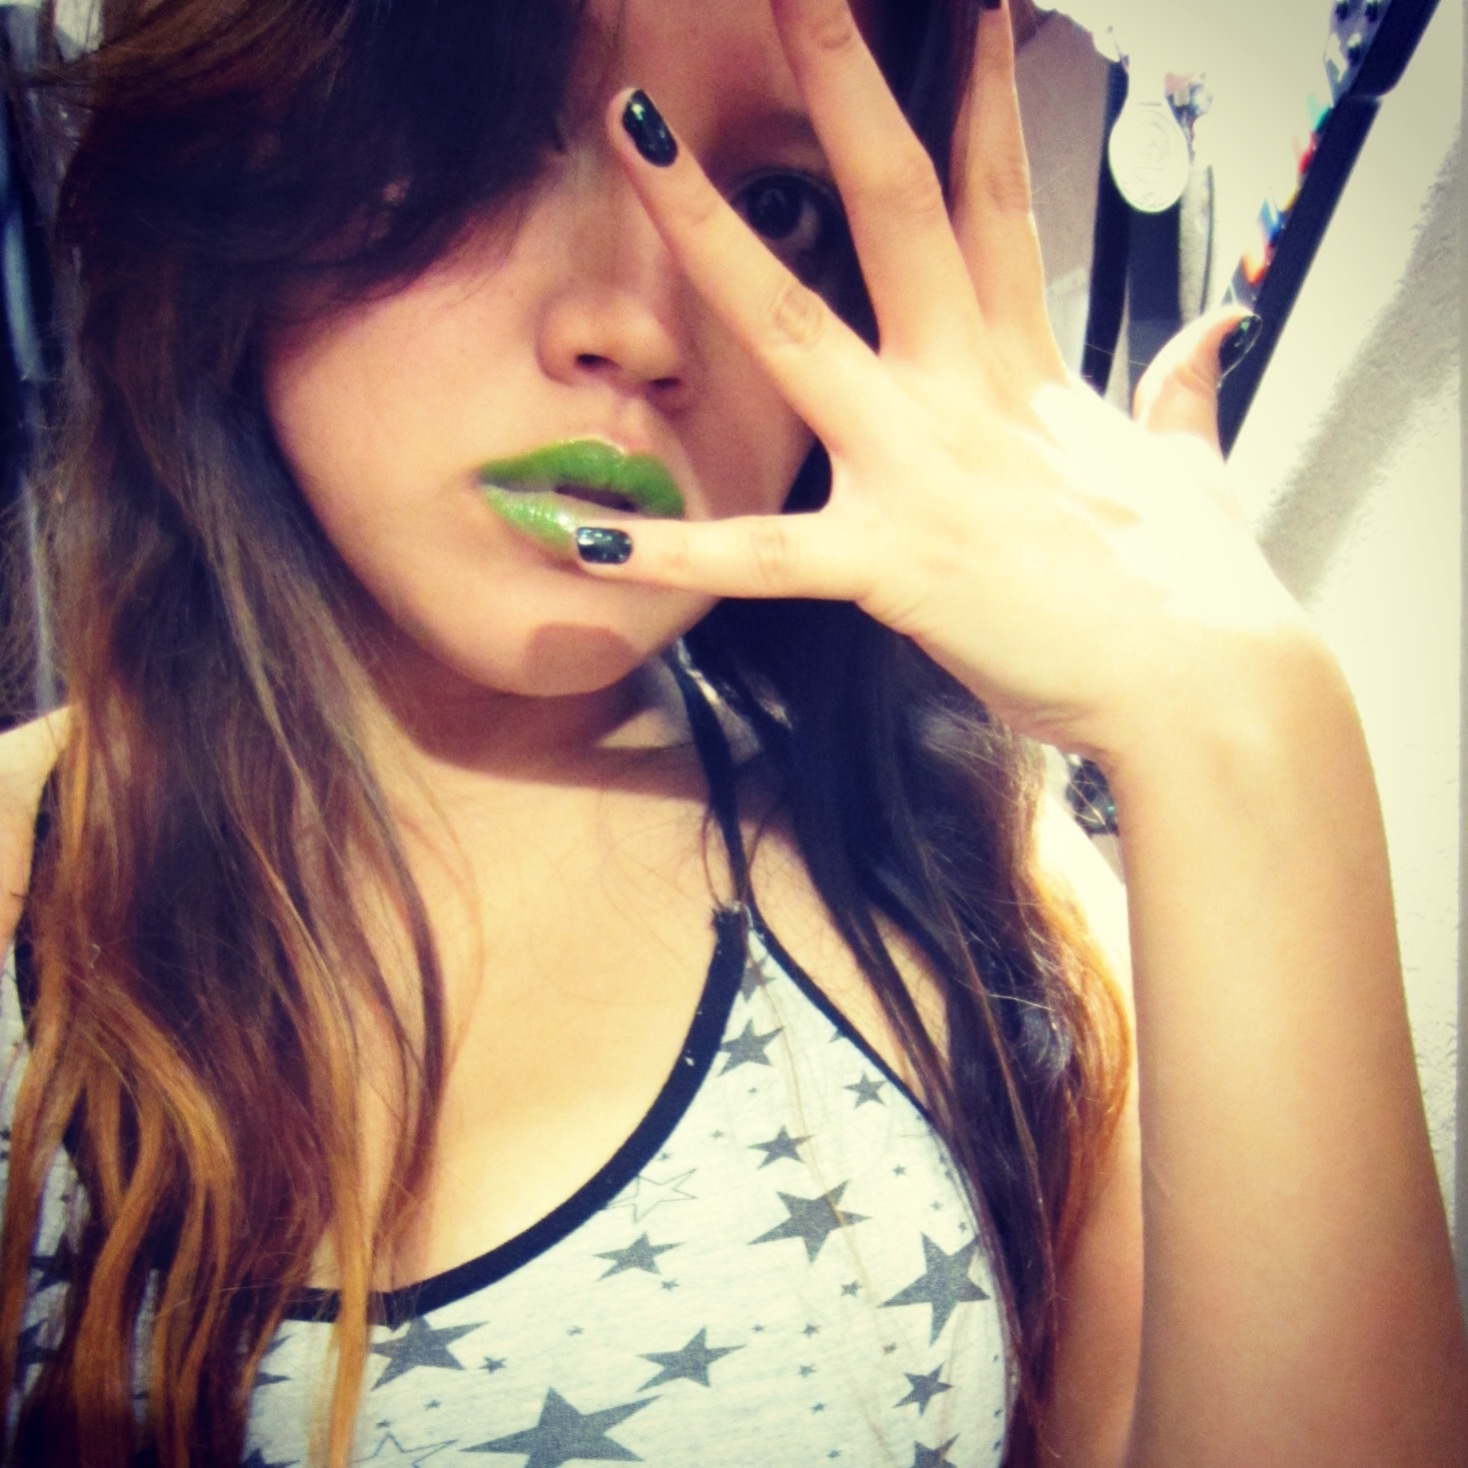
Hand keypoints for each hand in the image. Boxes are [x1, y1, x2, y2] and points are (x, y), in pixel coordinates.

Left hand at [588, 0, 1308, 764]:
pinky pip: (759, 554)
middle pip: (896, 204)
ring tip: (634, 137)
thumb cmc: (1193, 584)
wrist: (1204, 685)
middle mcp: (961, 388)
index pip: (996, 199)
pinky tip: (577, 534)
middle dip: (845, 81)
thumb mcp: (1192, 466)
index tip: (959, 7)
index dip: (978, 93)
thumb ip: (1184, 390)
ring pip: (796, 325)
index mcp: (1026, 367)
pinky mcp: (890, 558)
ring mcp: (918, 463)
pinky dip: (668, 550)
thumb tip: (1216, 333)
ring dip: (711, 229)